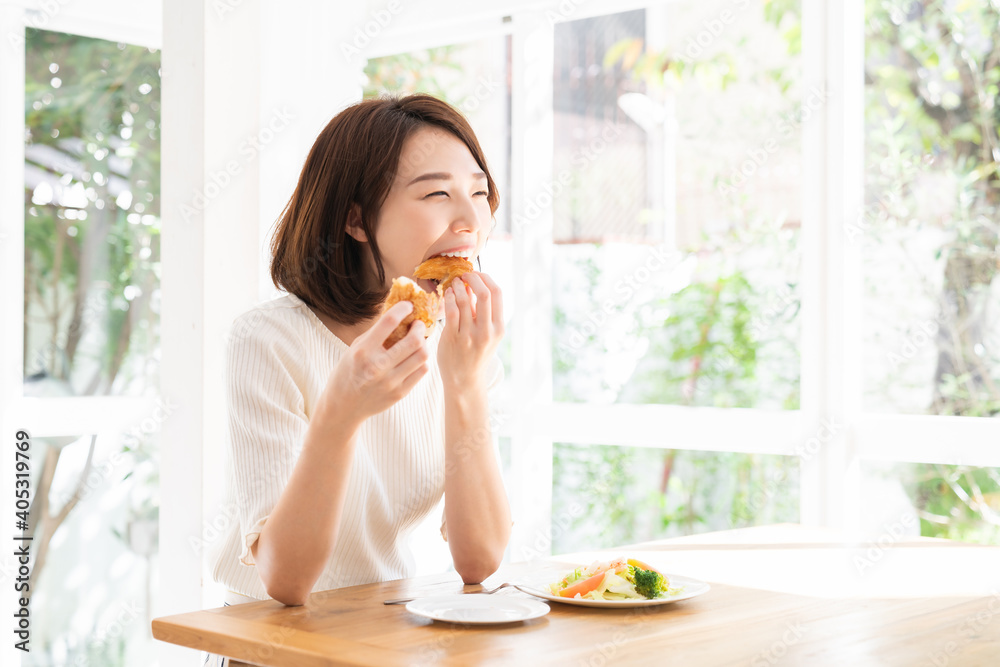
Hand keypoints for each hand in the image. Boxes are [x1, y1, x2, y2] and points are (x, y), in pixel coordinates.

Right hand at [321, 301, 429, 423]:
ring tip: (418, 341)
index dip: (402, 309)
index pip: (389, 322)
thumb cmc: (348, 372)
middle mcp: (377, 366)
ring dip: (423, 344)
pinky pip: (422, 371)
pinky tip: (415, 357)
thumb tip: (397, 313)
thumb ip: (375, 334)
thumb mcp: (355, 349)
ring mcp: (390, 382)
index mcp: (363, 351)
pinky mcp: (399, 393)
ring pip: (422, 356)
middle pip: (413, 340)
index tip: (408, 305)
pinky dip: (421, 360)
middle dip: (420, 327)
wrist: (344, 406)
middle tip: (417, 324)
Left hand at [438, 272, 503, 390]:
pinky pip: (450, 311)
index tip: (476, 274)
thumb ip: (483, 311)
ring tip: (454, 283)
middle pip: (484, 293)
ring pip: (464, 300)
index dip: (486, 278)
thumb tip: (473, 283)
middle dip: (473, 277)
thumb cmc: (475, 353)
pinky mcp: (453, 338)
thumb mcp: (488, 334)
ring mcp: (469, 335)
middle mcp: (487, 331)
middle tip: (464, 274)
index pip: (497, 293)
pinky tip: (446, 294)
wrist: (464, 380)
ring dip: (457, 286)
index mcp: (498, 328)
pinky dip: (448, 298)